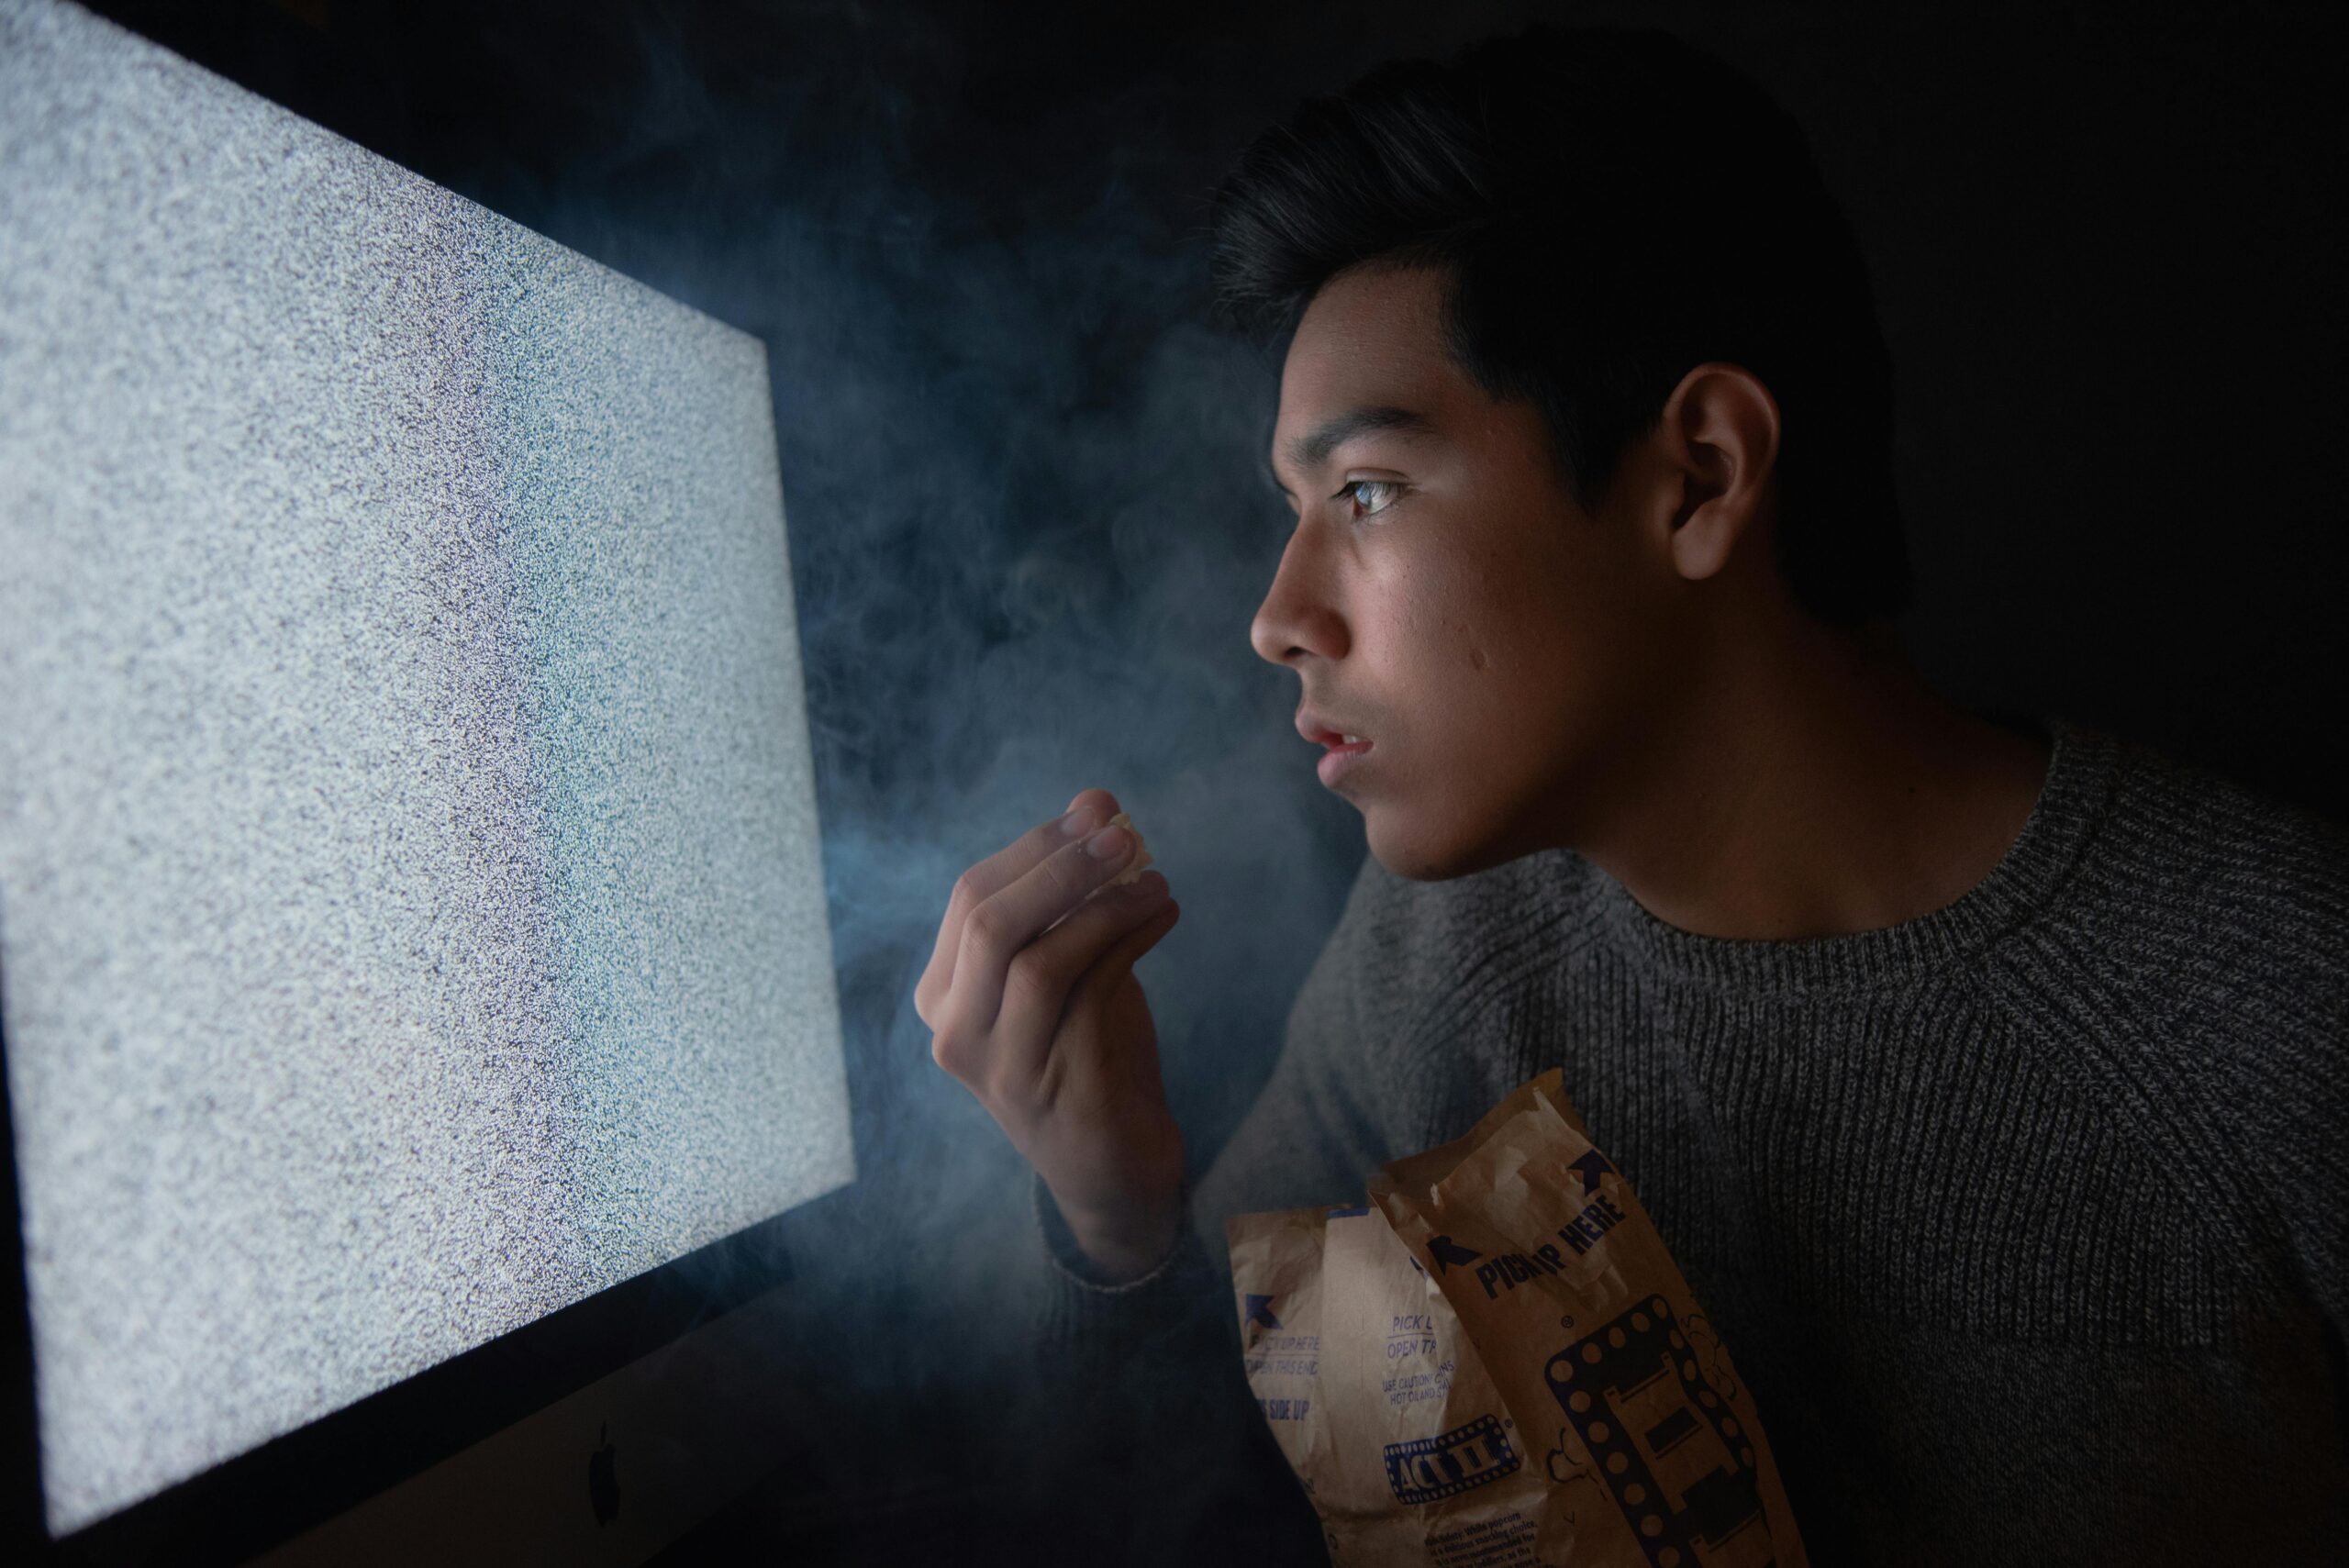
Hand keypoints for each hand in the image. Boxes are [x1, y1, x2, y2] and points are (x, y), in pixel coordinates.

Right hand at [915, 788, 1185, 1280]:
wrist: (1113, 1167)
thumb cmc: (1087, 1052)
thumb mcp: (1062, 973)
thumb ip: (1067, 904)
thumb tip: (1096, 808)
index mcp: (943, 996)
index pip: (971, 898)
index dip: (1036, 846)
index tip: (1096, 808)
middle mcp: (955, 1032)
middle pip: (990, 922)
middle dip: (1061, 865)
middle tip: (1123, 831)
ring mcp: (998, 1066)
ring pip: (1038, 959)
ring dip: (1105, 903)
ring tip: (1156, 878)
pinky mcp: (1053, 1086)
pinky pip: (1091, 991)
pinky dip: (1132, 939)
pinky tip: (1165, 914)